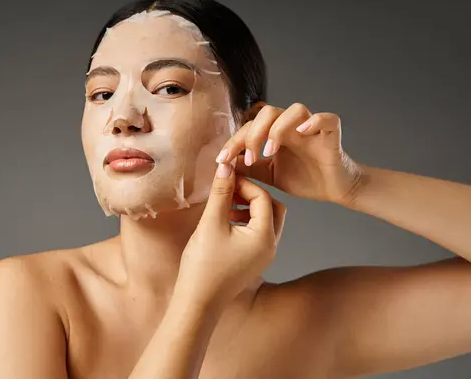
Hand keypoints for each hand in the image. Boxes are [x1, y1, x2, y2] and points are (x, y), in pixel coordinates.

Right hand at [176, 164, 285, 309]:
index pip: (264, 198)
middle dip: (252, 194)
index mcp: (265, 237)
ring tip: (224, 205)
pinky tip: (224, 221)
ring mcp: (263, 255)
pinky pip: (257, 233)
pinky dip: (245, 221)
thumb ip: (220, 193)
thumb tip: (226, 167)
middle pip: (273, 208)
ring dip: (248, 207)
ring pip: (266, 220)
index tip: (225, 178)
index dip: (245, 183)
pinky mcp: (253, 261)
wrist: (198, 303)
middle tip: (230, 189)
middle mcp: (270, 246)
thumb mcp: (211, 224)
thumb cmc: (204, 266)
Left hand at [216, 103, 364, 205]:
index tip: (222, 160)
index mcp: (276, 133)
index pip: (250, 126)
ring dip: (277, 128)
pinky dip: (314, 121)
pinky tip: (302, 132)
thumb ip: (250, 167)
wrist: (336, 189)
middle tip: (250, 159)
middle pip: (268, 113)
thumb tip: (224, 165)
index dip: (234, 141)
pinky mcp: (332, 134)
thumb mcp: (270, 175)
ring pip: (294, 110)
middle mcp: (292, 126)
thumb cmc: (306, 178)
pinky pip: (326, 118)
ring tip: (270, 152)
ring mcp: (313, 128)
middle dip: (253, 134)